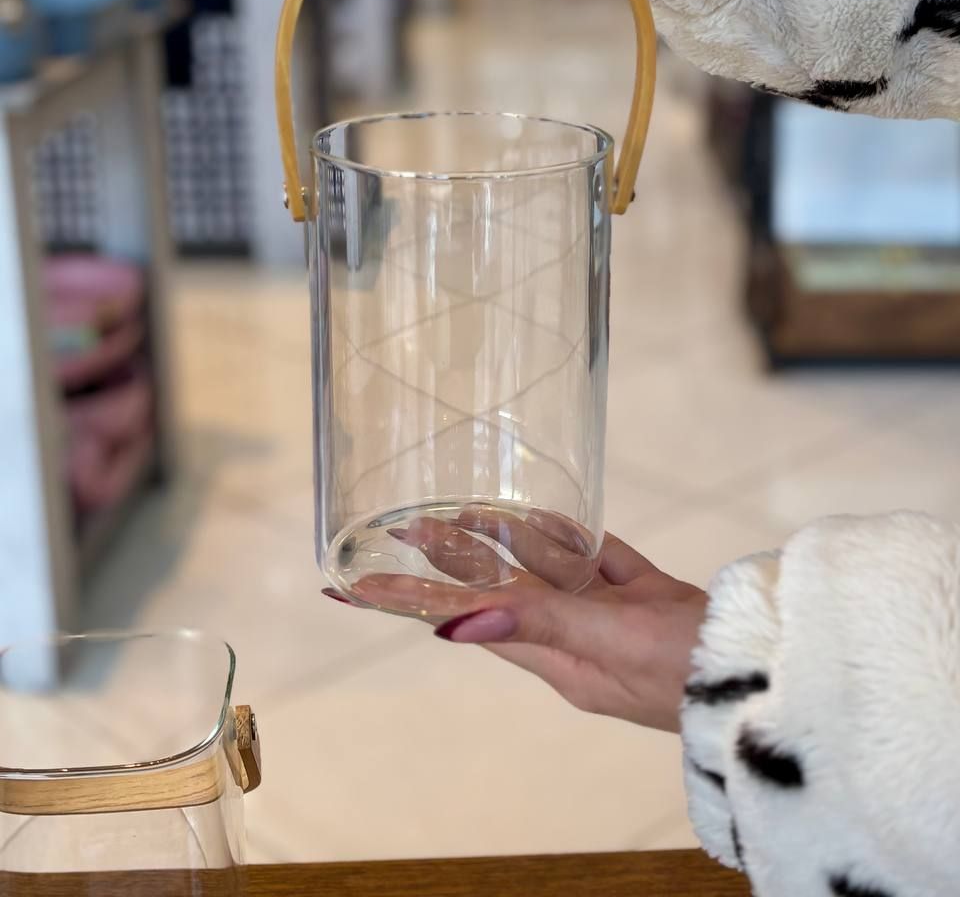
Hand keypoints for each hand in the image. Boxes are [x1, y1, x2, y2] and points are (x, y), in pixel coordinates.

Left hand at [324, 510, 706, 733]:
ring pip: (546, 567)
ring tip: (458, 513)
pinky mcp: (646, 593)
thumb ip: (539, 621)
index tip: (355, 586)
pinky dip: (570, 538)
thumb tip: (455, 624)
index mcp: (559, 657)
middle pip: (498, 588)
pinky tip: (546, 518)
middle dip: (449, 558)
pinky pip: (597, 560)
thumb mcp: (612, 642)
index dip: (411, 599)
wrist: (770, 671)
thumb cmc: (691, 668)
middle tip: (401, 525)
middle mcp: (576, 636)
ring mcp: (611, 614)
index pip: (466, 618)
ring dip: (503, 540)